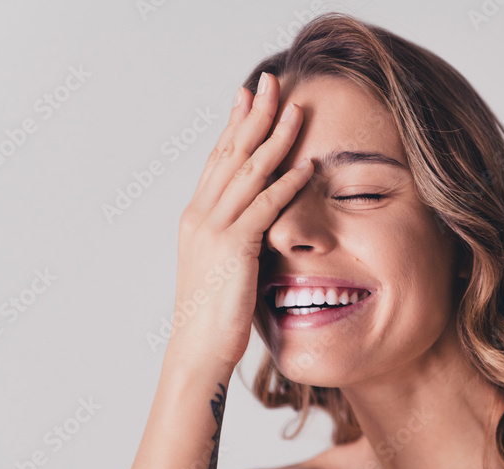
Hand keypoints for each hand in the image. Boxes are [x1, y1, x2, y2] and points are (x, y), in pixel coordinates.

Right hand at [166, 72, 311, 369]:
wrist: (198, 351)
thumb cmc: (213, 317)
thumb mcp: (222, 267)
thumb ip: (236, 239)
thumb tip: (256, 226)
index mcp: (196, 217)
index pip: (218, 160)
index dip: (235, 126)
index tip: (249, 96)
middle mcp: (200, 215)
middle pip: (230, 153)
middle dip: (253, 116)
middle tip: (271, 82)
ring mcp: (214, 230)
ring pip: (247, 172)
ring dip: (274, 138)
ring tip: (296, 111)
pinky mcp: (234, 249)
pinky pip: (265, 207)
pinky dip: (287, 184)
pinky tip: (307, 166)